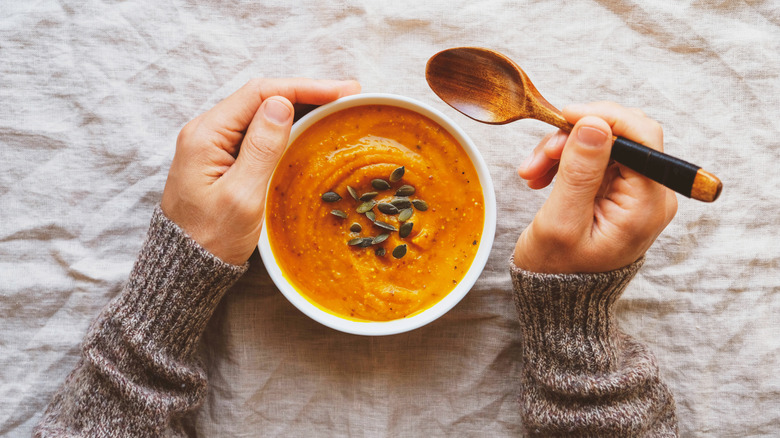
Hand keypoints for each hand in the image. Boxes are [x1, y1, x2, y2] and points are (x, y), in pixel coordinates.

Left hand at [161, 78, 360, 264]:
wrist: (185, 268)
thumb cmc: (211, 238)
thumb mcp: (241, 196)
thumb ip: (261, 148)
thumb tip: (281, 105)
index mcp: (206, 134)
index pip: (260, 93)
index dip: (303, 87)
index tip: (341, 91)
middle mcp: (206, 131)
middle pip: (262, 97)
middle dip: (306, 92)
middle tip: (348, 94)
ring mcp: (212, 144)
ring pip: (261, 112)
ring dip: (298, 106)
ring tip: (335, 105)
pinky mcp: (221, 158)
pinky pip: (257, 131)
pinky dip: (286, 125)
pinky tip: (308, 126)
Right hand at [513, 102, 677, 272]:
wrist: (559, 301)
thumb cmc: (557, 272)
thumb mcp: (561, 222)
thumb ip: (580, 171)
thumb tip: (594, 123)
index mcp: (646, 205)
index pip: (642, 136)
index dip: (603, 117)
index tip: (564, 116)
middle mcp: (652, 195)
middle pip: (622, 135)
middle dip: (576, 136)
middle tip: (539, 156)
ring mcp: (636, 193)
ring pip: (604, 143)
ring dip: (564, 149)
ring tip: (532, 172)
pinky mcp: (619, 193)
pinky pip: (596, 159)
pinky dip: (566, 160)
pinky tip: (542, 175)